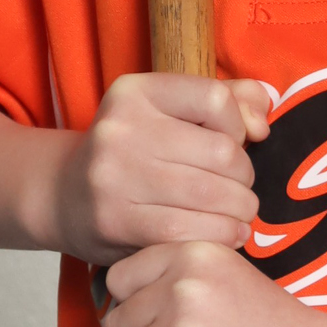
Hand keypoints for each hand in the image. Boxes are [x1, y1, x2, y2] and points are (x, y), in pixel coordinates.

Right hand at [56, 73, 271, 263]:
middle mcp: (120, 128)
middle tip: (241, 191)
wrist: (64, 196)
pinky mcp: (115, 221)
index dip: (238, 127)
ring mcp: (113, 176)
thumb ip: (228, 101)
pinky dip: (221, 235)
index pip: (215, 98)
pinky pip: (189, 231)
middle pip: (221, 152)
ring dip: (240, 210)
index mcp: (135, 92)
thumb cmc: (134, 152)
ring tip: (240, 215)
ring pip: (211, 195)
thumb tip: (261, 122)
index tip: (232, 144)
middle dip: (244, 177)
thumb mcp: (170, 113)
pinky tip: (229, 234)